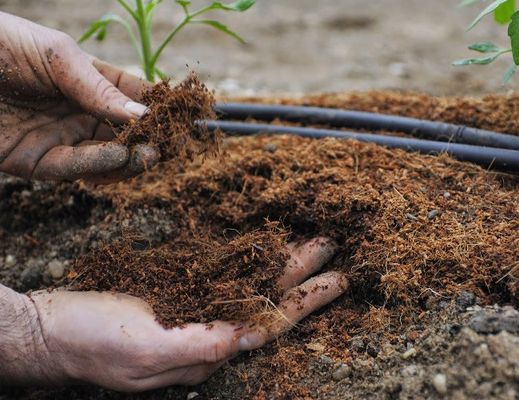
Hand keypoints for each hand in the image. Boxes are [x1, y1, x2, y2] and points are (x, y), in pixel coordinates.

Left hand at [0, 12, 156, 182]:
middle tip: (169, 143)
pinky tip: (117, 158)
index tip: (184, 115)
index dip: (159, 106)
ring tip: (149, 153)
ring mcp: (58, 138)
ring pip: (105, 157)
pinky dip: (97, 166)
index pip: (132, 96)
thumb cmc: (0, 44)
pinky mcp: (35, 162)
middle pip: (124, 133)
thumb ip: (98, 87)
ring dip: (129, 158)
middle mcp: (77, 112)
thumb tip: (144, 114)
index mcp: (85, 80)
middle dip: (149, 139)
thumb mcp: (56, 55)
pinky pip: (73, 169)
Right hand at [13, 237, 346, 390]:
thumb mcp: (142, 349)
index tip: (336, 280)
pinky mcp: (177, 292)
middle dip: (302, 276)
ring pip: (249, 284)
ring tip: (308, 242)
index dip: (305, 303)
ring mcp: (194, 309)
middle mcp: (209, 329)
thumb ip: (196, 345)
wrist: (53, 331)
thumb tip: (244, 338)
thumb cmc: (90, 342)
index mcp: (208, 348)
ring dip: (280, 264)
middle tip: (331, 246)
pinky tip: (260, 247)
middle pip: (267, 299)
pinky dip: (246, 259)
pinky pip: (222, 273)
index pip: (270, 324)